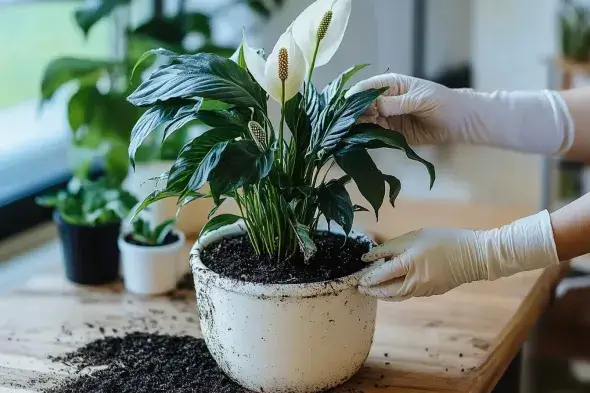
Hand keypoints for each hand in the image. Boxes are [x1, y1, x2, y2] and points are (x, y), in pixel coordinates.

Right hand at [347, 73, 468, 144]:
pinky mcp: (390, 133)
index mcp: (391, 84)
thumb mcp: (421, 99)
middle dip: (354, 113)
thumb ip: (398, 103)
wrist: (459, 122)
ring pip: (364, 120)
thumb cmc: (443, 102)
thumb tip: (376, 106)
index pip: (366, 87)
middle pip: (361, 105)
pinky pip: (374, 133)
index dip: (355, 95)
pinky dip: (366, 136)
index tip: (346, 106)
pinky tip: (360, 139)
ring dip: (358, 126)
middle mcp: (384, 100)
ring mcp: (386, 117)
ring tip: (353, 132)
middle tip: (350, 123)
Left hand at [358, 210, 559, 300]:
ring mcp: (423, 290)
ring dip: (382, 294)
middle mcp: (414, 281)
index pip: (381, 274)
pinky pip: (407, 295)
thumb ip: (392, 247)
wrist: (475, 256)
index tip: (358, 273)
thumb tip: (372, 256)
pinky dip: (395, 293)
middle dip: (371, 290)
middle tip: (359, 287)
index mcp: (409, 263)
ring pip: (396, 296)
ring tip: (371, 289)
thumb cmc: (444, 240)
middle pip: (386, 291)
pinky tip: (391, 287)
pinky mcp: (430, 293)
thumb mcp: (416, 236)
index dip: (367, 275)